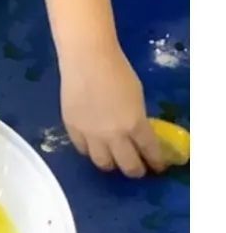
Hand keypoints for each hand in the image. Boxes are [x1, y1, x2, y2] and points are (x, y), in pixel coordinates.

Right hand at [60, 47, 166, 176]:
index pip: (148, 150)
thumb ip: (135, 118)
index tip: (158, 166)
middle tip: (138, 170)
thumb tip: (134, 131)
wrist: (87, 62)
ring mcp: (91, 136)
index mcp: (134, 124)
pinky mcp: (73, 131)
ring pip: (102, 163)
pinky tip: (93, 148)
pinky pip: (83, 150)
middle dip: (135, 170)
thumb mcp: (136, 96)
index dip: (155, 161)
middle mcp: (113, 136)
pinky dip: (90, 151)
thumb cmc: (117, 71)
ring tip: (114, 162)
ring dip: (111, 165)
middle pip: (126, 164)